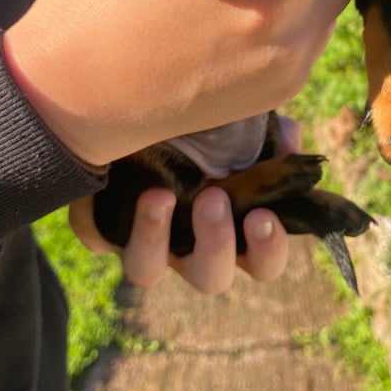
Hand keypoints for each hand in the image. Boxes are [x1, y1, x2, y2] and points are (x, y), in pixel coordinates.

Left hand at [68, 117, 302, 291]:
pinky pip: (98, 236)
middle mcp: (190, 247)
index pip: (263, 264)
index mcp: (233, 230)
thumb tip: (291, 141)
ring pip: (147, 271)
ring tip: (161, 195)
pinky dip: (105, 216)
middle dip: (215, 243)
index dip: (268, 250)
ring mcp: (145, 243)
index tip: (263, 216)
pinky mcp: (102, 227)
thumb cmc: (206, 132)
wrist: (140, 112)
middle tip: (213, 200)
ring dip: (156, 238)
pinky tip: (120, 182)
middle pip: (210, 277)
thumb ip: (269, 135)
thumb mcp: (241, 129)